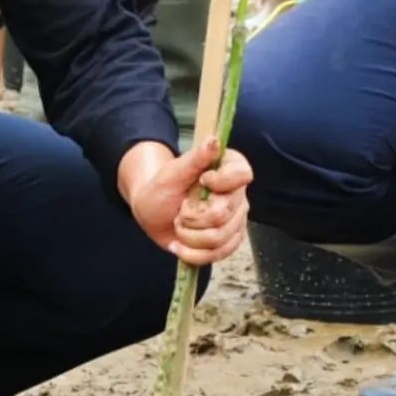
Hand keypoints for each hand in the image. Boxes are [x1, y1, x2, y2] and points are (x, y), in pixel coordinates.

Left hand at [129, 138, 252, 264]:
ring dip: (189, 236)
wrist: (152, 214)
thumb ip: (195, 158)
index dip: (221, 182)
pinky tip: (180, 245)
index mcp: (228, 169)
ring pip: (220, 238)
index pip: (243, 174)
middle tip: (179, 210)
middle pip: (225, 214)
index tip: (201, 181)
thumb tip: (215, 140)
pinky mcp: (229, 241)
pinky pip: (218, 255)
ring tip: (179, 225)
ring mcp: (235, 220)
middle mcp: (237, 195)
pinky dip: (193, 254)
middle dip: (192, 217)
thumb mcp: (172, 173)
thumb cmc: (161, 189)